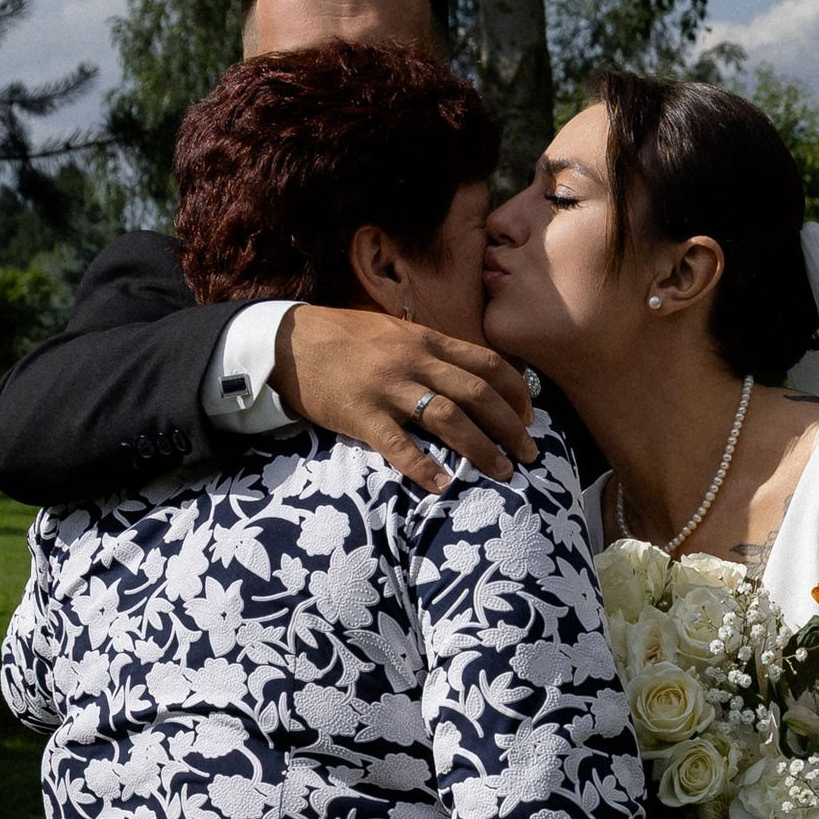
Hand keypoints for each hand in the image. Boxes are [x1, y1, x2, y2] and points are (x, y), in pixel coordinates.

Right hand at [276, 306, 536, 490]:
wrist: (288, 342)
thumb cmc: (345, 340)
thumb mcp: (396, 333)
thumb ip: (432, 352)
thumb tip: (472, 376)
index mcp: (426, 340)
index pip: (488, 364)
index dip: (516, 394)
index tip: (530, 419)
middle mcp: (413, 361)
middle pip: (478, 394)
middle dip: (511, 427)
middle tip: (530, 454)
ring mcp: (387, 388)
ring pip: (448, 418)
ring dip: (481, 448)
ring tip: (502, 472)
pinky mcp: (360, 415)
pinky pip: (398, 445)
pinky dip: (424, 467)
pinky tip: (444, 486)